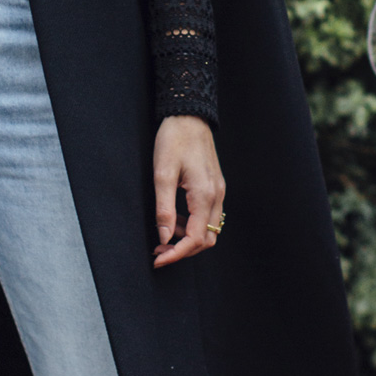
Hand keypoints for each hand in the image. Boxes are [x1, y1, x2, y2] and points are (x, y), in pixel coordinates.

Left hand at [153, 114, 224, 267]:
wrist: (189, 115)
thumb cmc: (174, 140)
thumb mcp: (162, 174)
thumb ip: (164, 209)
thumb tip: (164, 237)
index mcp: (204, 195)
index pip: (195, 239)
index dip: (176, 254)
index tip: (157, 259)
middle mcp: (216, 196)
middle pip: (207, 239)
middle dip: (183, 250)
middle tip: (158, 249)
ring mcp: (218, 191)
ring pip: (209, 229)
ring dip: (187, 238)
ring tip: (163, 234)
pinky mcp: (215, 186)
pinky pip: (208, 215)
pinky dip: (192, 224)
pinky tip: (174, 219)